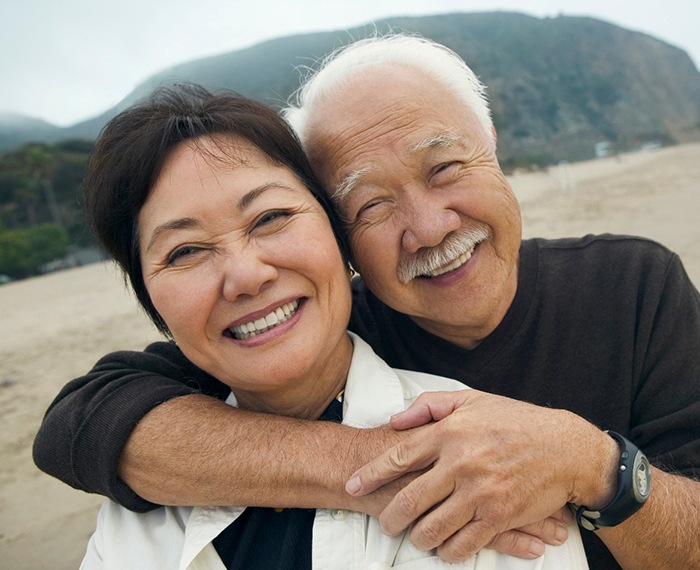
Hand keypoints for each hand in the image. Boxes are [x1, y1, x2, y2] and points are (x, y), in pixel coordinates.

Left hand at [345, 390, 615, 561]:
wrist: (565, 447)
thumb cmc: (515, 420)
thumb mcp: (471, 400)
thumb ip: (428, 405)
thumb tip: (394, 419)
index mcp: (450, 432)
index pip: (399, 456)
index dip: (370, 474)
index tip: (351, 485)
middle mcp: (461, 463)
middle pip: (409, 500)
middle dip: (389, 518)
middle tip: (385, 524)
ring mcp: (480, 492)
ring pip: (432, 528)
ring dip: (417, 538)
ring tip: (416, 537)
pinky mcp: (500, 517)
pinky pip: (462, 545)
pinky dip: (448, 551)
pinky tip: (445, 547)